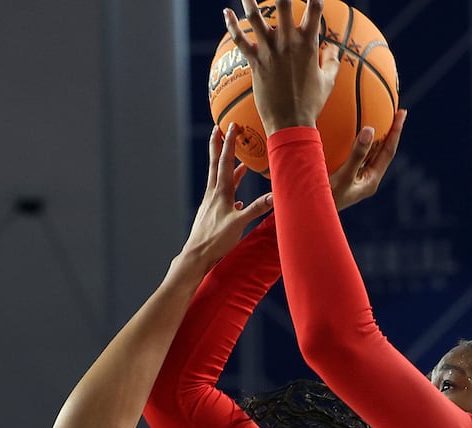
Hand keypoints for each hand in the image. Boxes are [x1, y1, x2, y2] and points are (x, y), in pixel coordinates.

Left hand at [179, 126, 267, 269]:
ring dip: (228, 167)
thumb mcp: (239, 224)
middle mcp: (213, 194)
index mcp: (220, 192)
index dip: (230, 142)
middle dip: (219, 145)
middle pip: (216, 164)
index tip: (232, 125)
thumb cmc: (215, 241)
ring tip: (238, 161)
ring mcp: (211, 204)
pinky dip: (230, 192)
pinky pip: (223, 197)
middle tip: (219, 128)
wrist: (196, 256)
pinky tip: (236, 199)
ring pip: (220, 179)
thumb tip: (275, 195)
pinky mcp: (212, 214)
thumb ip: (256, 208)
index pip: (226, 161)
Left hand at [223, 0, 338, 133]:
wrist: (290, 123)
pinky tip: (226, 13)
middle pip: (284, 4)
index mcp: (309, 43)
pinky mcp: (255, 62)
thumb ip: (331, 61)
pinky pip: (240, 40)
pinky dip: (232, 26)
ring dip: (250, 0)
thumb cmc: (311, 104)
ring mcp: (270, 51)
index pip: (315, 7)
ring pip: (257, 17)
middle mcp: (289, 42)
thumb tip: (333, 50)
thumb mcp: (328, 80)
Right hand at [330, 109, 406, 211]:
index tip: (402, 112)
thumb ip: (357, 154)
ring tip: (377, 117)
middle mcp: (366, 179)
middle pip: (382, 150)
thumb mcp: (343, 176)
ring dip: (373, 136)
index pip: (388, 151)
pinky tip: (349, 131)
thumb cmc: (326, 198)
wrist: (309, 213)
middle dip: (389, 131)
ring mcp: (355, 178)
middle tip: (395, 111)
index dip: (396, 131)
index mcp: (371, 180)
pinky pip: (354, 154)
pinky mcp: (343, 176)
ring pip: (368, 152)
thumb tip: (370, 129)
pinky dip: (355, 141)